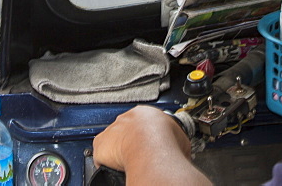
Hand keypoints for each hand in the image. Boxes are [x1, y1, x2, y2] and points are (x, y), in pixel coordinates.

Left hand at [93, 106, 208, 184]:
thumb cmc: (166, 144)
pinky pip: (101, 155)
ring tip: (128, 163)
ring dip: (118, 151)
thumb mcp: (180, 138)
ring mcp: (112, 130)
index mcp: (145, 114)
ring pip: (112, 141)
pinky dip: (106, 163)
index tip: (149, 143)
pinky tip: (115, 168)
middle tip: (140, 155)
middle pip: (125, 129)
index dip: (146, 134)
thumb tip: (179, 148)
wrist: (151, 149)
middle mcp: (126, 119)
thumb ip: (174, 139)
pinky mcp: (101, 143)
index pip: (143, 122)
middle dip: (131, 142)